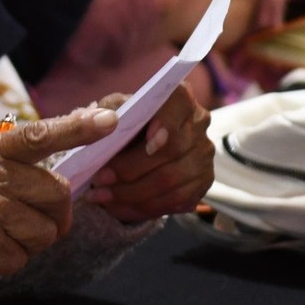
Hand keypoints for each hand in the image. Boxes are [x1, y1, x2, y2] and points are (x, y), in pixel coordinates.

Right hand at [0, 106, 118, 288]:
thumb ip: (4, 165)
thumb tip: (57, 182)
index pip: (38, 135)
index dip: (76, 127)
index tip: (108, 120)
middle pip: (56, 194)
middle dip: (53, 216)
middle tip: (29, 223)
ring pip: (45, 232)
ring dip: (27, 243)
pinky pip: (22, 258)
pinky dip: (6, 263)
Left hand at [86, 88, 214, 222]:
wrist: (135, 144)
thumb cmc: (122, 122)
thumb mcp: (110, 110)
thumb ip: (105, 111)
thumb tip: (106, 120)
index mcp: (179, 97)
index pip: (180, 105)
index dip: (167, 124)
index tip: (148, 143)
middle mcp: (199, 123)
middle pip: (173, 150)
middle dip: (132, 169)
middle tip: (100, 179)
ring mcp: (204, 154)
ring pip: (172, 181)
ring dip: (133, 193)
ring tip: (102, 196)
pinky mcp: (203, 182)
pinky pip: (176, 201)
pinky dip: (144, 207)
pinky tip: (119, 206)